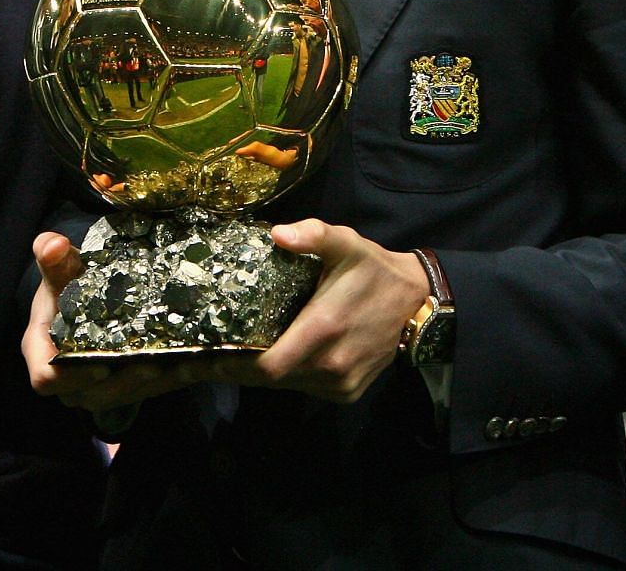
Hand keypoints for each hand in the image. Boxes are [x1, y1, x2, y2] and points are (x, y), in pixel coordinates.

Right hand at [21, 231, 218, 413]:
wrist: (85, 300)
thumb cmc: (68, 287)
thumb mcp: (60, 272)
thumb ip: (54, 259)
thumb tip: (52, 244)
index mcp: (45, 354)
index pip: (47, 378)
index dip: (72, 376)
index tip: (99, 365)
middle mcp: (72, 381)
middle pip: (94, 394)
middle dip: (126, 382)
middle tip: (152, 364)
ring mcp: (101, 388)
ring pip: (128, 396)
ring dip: (158, 383)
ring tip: (185, 364)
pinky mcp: (131, 387)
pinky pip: (153, 390)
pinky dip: (178, 378)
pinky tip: (203, 364)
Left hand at [231, 220, 430, 403]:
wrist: (416, 303)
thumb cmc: (373, 270)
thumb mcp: (345, 243)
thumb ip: (312, 234)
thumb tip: (276, 234)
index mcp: (323, 328)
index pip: (268, 366)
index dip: (236, 365)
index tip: (209, 355)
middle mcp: (331, 364)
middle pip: (271, 380)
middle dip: (241, 369)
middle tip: (211, 355)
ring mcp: (341, 383)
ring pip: (289, 387)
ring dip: (265, 373)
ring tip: (240, 354)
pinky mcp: (349, 392)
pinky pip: (307, 389)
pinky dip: (291, 377)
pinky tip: (280, 357)